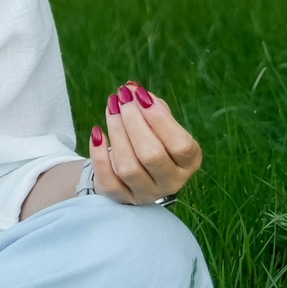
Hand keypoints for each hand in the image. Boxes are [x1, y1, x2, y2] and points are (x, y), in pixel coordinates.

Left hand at [92, 81, 201, 203]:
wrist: (131, 172)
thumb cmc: (150, 139)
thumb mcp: (158, 124)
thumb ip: (150, 106)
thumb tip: (132, 89)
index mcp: (188, 161)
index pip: (180, 145)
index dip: (160, 119)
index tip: (141, 95)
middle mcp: (171, 181)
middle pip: (152, 155)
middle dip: (133, 122)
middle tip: (121, 98)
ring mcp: (146, 193)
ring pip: (129, 168)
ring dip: (117, 133)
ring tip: (111, 108)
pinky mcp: (121, 198)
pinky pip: (108, 181)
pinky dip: (99, 156)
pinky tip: (97, 133)